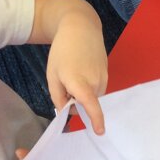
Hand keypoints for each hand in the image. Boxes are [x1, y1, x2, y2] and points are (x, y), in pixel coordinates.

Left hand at [46, 14, 107, 134]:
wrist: (81, 27)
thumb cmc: (62, 51)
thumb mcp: (52, 75)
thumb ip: (58, 97)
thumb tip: (67, 110)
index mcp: (79, 83)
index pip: (91, 106)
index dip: (96, 120)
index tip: (100, 132)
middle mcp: (95, 81)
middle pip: (87, 103)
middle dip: (76, 100)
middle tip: (64, 82)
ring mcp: (103, 76)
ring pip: (92, 95)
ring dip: (83, 92)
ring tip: (74, 71)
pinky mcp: (107, 72)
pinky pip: (97, 87)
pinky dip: (89, 84)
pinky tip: (82, 68)